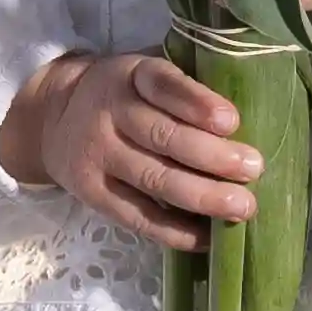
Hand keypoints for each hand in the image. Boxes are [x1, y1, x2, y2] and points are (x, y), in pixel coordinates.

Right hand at [5, 48, 260, 238]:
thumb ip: (185, 86)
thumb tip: (256, 109)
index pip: (163, 85)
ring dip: (203, 196)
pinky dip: (176, 231)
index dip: (197, 103)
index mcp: (130, 75)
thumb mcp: (145, 72)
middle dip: (212, 155)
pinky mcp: (94, 194)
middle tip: (254, 168)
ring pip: (154, 180)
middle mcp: (109, 113)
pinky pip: (139, 217)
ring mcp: (98, 157)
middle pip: (163, 137)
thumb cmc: (128, 95)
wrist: (55, 120)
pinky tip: (209, 238)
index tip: (232, 121)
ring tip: (243, 206)